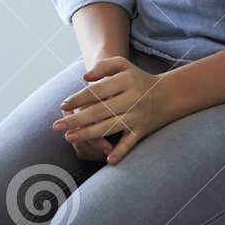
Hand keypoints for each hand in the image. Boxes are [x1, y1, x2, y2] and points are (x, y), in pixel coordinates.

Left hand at [52, 55, 178, 163]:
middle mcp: (132, 99)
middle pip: (100, 111)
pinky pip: (130, 143)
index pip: (97, 91)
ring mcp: (137, 116)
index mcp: (125, 82)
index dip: (78, 98)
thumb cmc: (137, 78)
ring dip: (88, 134)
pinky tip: (108, 160)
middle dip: (76, 120)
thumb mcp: (123, 65)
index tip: (62, 105)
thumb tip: (84, 78)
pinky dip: (121, 152)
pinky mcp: (142, 131)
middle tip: (56, 127)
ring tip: (69, 137)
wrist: (168, 95)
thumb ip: (103, 67)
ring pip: (110, 127)